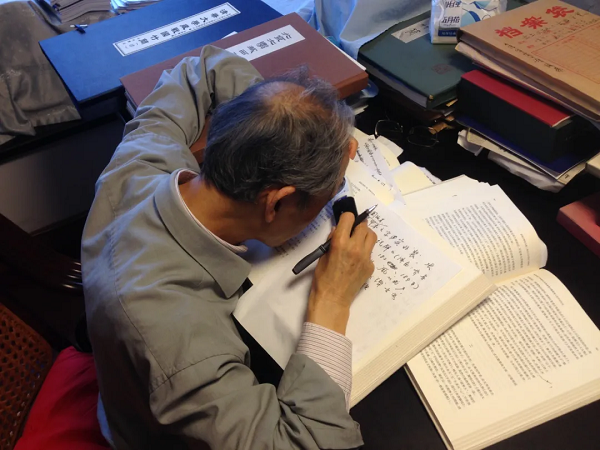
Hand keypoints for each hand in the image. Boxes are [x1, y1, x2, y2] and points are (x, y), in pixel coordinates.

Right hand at [306, 212, 376, 333]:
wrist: (332, 300)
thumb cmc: (322, 279)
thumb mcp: (322, 256)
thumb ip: (332, 241)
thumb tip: (339, 230)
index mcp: (341, 243)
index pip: (349, 218)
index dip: (346, 217)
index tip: (344, 221)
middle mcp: (356, 247)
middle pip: (363, 225)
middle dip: (357, 225)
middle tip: (351, 231)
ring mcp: (366, 257)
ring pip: (372, 236)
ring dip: (365, 235)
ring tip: (357, 241)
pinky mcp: (370, 267)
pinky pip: (370, 252)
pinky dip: (364, 251)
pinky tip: (356, 260)